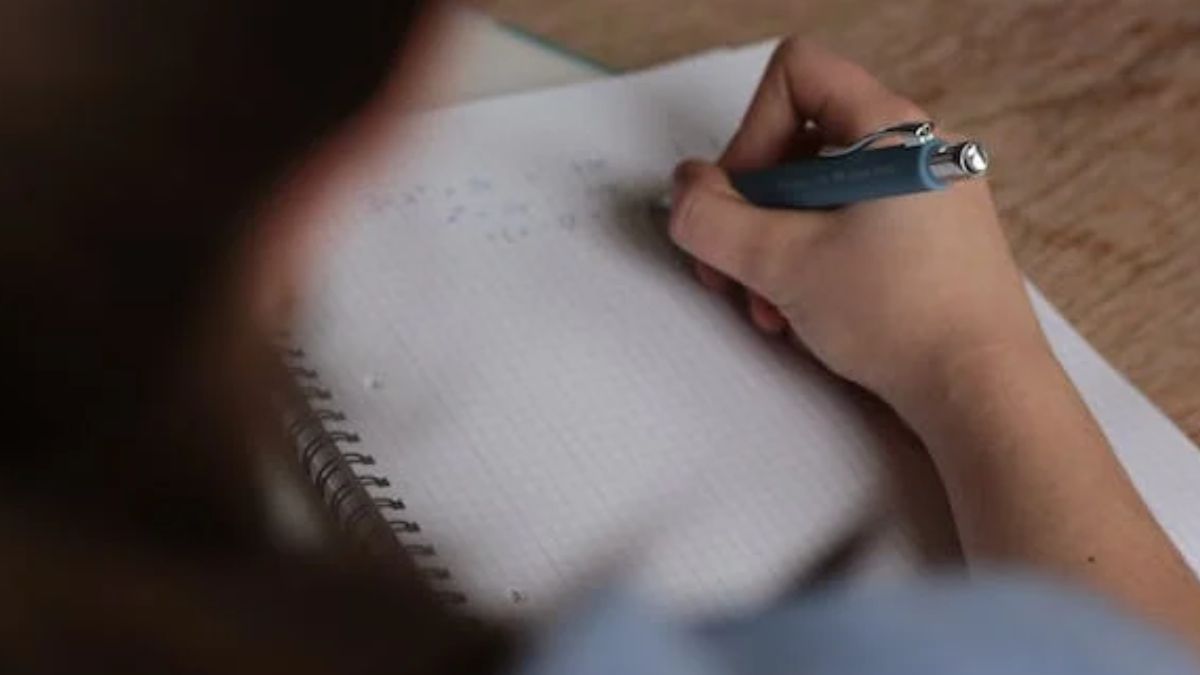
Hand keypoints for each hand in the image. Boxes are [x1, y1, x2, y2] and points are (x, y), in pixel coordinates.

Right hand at [669, 38, 1049, 408]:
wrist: (983, 392)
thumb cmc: (905, 319)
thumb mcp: (782, 264)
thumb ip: (711, 220)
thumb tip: (684, 192)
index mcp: (890, 132)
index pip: (797, 75)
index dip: (750, 130)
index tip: (744, 198)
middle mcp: (914, 151)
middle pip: (799, 142)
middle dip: (752, 208)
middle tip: (733, 265)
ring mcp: (926, 196)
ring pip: (819, 194)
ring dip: (775, 247)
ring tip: (770, 307)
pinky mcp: (928, 240)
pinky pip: (850, 227)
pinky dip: (813, 262)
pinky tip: (802, 316)